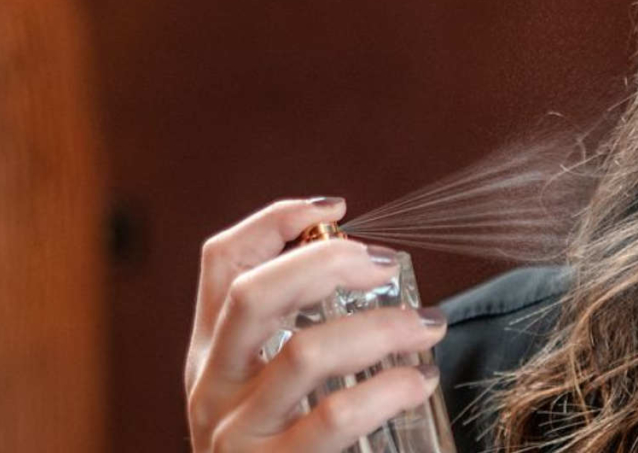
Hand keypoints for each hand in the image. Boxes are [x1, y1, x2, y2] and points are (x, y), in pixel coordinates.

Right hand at [183, 198, 447, 451]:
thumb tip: (371, 271)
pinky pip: (331, 421)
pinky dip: (384, 391)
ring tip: (427, 326)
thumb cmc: (285, 451)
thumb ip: (300, 337)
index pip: (221, 264)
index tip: (334, 208)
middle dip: (327, 263)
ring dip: (378, 329)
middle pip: (253, 294)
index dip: (274, 222)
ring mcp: (236, 435)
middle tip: (387, 264)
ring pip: (302, 356)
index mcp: (210, 354)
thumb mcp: (270, 392)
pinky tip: (419, 381)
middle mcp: (210, 388)